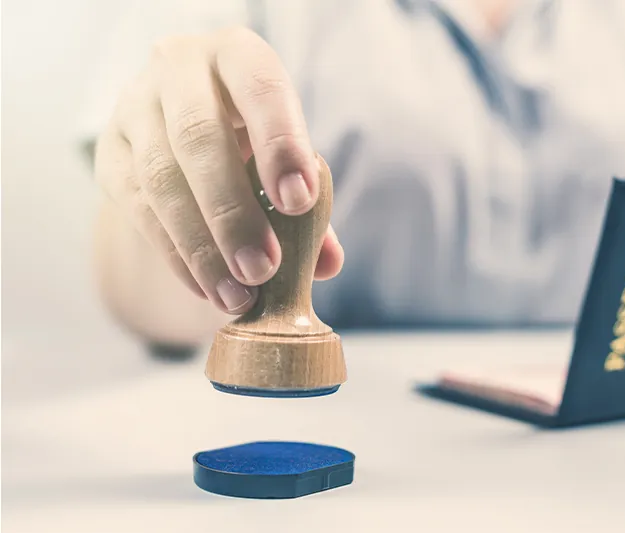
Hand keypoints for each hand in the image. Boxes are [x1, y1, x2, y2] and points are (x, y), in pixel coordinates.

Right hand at [94, 28, 343, 314]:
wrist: (179, 118)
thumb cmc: (250, 134)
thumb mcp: (283, 148)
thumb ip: (307, 198)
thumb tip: (326, 262)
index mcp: (237, 56)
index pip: (260, 89)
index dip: (280, 144)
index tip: (299, 203)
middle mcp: (179, 71)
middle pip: (199, 137)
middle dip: (233, 210)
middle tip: (263, 268)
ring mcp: (135, 108)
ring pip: (160, 178)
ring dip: (201, 245)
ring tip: (237, 294)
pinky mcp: (110, 153)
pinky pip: (137, 208)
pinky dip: (176, 255)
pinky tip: (207, 287)